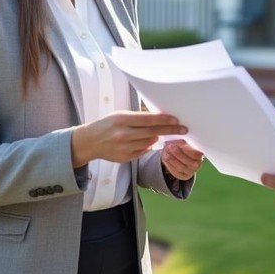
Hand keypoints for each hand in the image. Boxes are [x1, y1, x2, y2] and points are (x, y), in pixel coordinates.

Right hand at [71, 111, 185, 166]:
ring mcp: (124, 148)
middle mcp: (124, 134)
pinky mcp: (125, 158)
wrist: (90, 141)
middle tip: (184, 129)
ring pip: (150, 143)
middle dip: (170, 130)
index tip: (176, 120)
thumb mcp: (121, 115)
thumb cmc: (108, 124)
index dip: (164, 120)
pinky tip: (145, 141)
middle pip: (153, 132)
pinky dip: (147, 146)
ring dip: (157, 138)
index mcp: (122, 120)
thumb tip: (160, 119)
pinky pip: (143, 151)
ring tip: (159, 133)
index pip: (148, 120)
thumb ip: (139, 118)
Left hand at [160, 140, 203, 180]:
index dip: (187, 148)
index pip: (196, 154)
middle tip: (171, 146)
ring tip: (166, 152)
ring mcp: (190, 172)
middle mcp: (197, 165)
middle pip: (188, 161)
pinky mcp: (183, 176)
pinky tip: (166, 158)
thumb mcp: (185, 143)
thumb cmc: (183, 147)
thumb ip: (183, 141)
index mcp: (200, 156)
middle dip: (178, 154)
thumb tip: (178, 135)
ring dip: (172, 159)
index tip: (180, 142)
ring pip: (181, 167)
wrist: (180, 157)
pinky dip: (170, 165)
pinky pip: (175, 172)